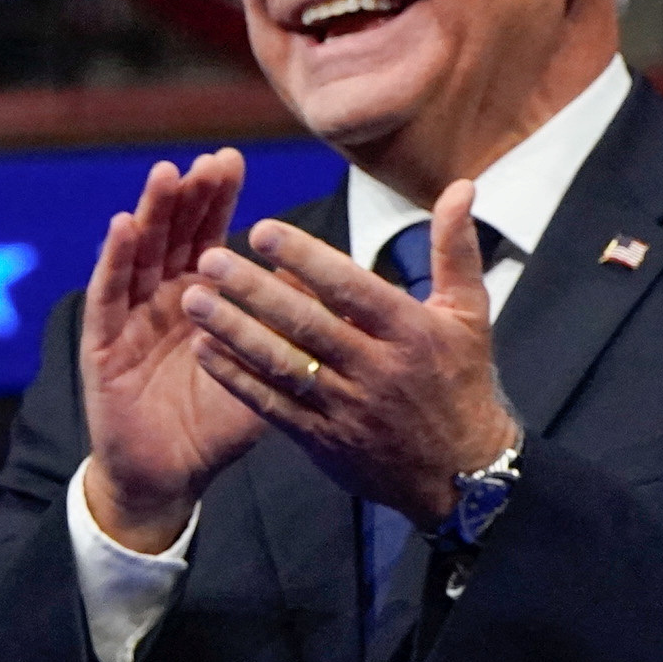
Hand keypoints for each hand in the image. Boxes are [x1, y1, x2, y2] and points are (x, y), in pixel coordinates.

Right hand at [77, 149, 264, 550]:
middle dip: (189, 195)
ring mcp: (129, 317)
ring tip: (167, 174)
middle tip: (209, 159)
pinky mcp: (103, 343)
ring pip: (139, 253)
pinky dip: (113, 259)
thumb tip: (329, 283)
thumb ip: (288, 330)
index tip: (232, 160)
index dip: (218, 199)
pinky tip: (122, 226)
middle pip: (172, 234)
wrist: (169, 476)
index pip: (207, 236)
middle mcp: (161, 299)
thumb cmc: (216, 425)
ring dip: (151, 212)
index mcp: (200, 299)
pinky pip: (107, 295)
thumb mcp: (264, 372)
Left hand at [180, 181, 520, 525]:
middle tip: (208, 259)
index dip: (305, 259)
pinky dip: (235, 378)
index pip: (351, 288)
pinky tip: (202, 349)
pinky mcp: (322, 440)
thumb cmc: (460, 381)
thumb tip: (460, 185)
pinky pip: (271, 406)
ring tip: (192, 299)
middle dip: (253, 291)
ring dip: (233, 331)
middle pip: (307, 325)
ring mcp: (346, 409)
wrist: (461, 475)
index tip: (260, 230)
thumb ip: (455, 249)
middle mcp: (376, 370)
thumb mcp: (470, 314)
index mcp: (411, 333)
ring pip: (282, 365)